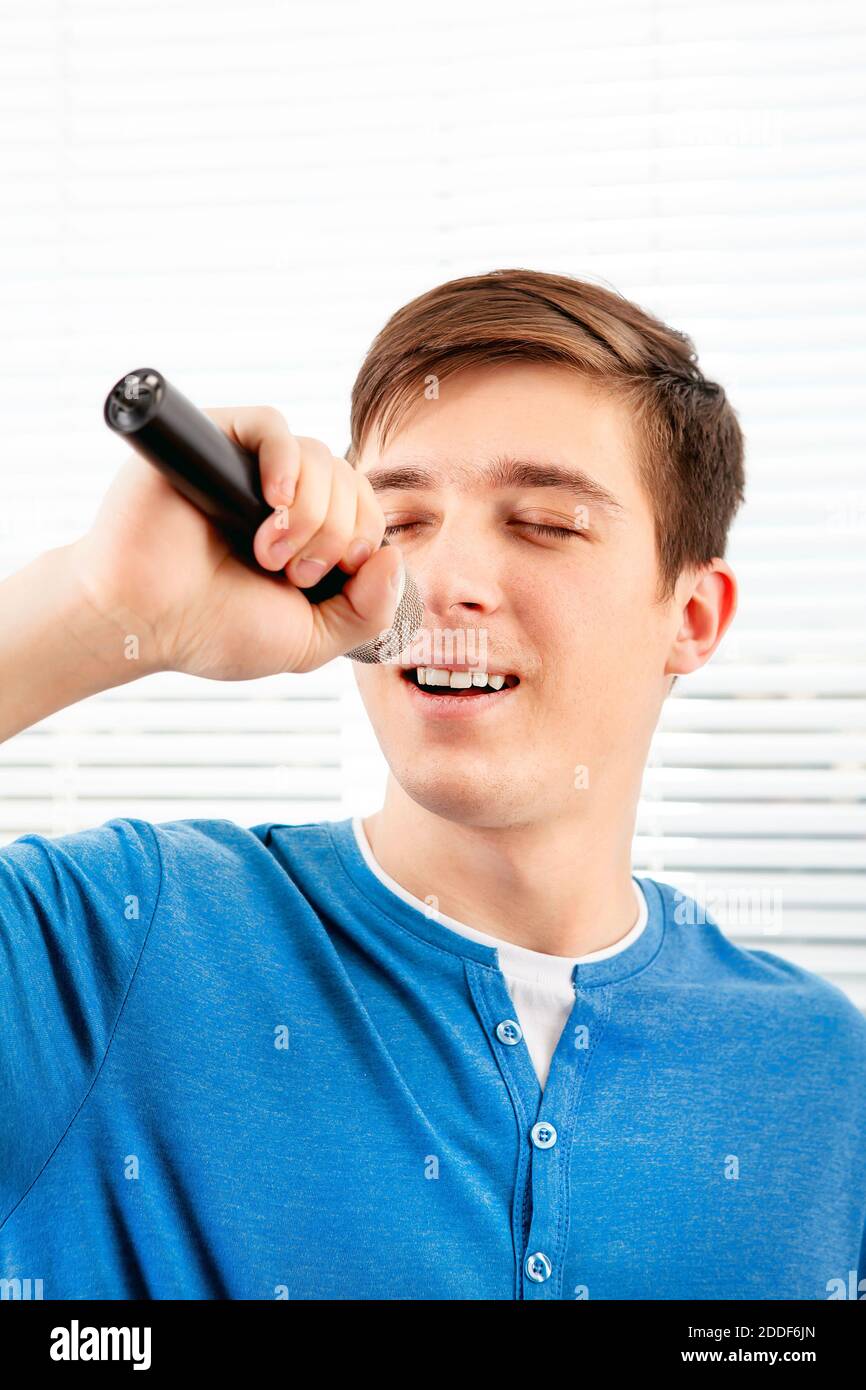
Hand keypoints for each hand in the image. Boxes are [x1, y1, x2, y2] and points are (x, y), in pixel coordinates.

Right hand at [70, 406, 402, 678]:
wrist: (141, 620)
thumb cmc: (214, 630)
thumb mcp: (310, 640)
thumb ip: (367, 611)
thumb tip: (392, 555)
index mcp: (309, 535)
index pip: (367, 512)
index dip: (361, 544)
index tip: (320, 583)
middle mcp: (283, 496)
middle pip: (351, 483)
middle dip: (335, 536)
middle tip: (290, 574)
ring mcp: (249, 467)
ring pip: (321, 458)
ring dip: (309, 514)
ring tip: (266, 552)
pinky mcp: (214, 442)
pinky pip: (272, 426)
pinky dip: (286, 461)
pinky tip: (272, 499)